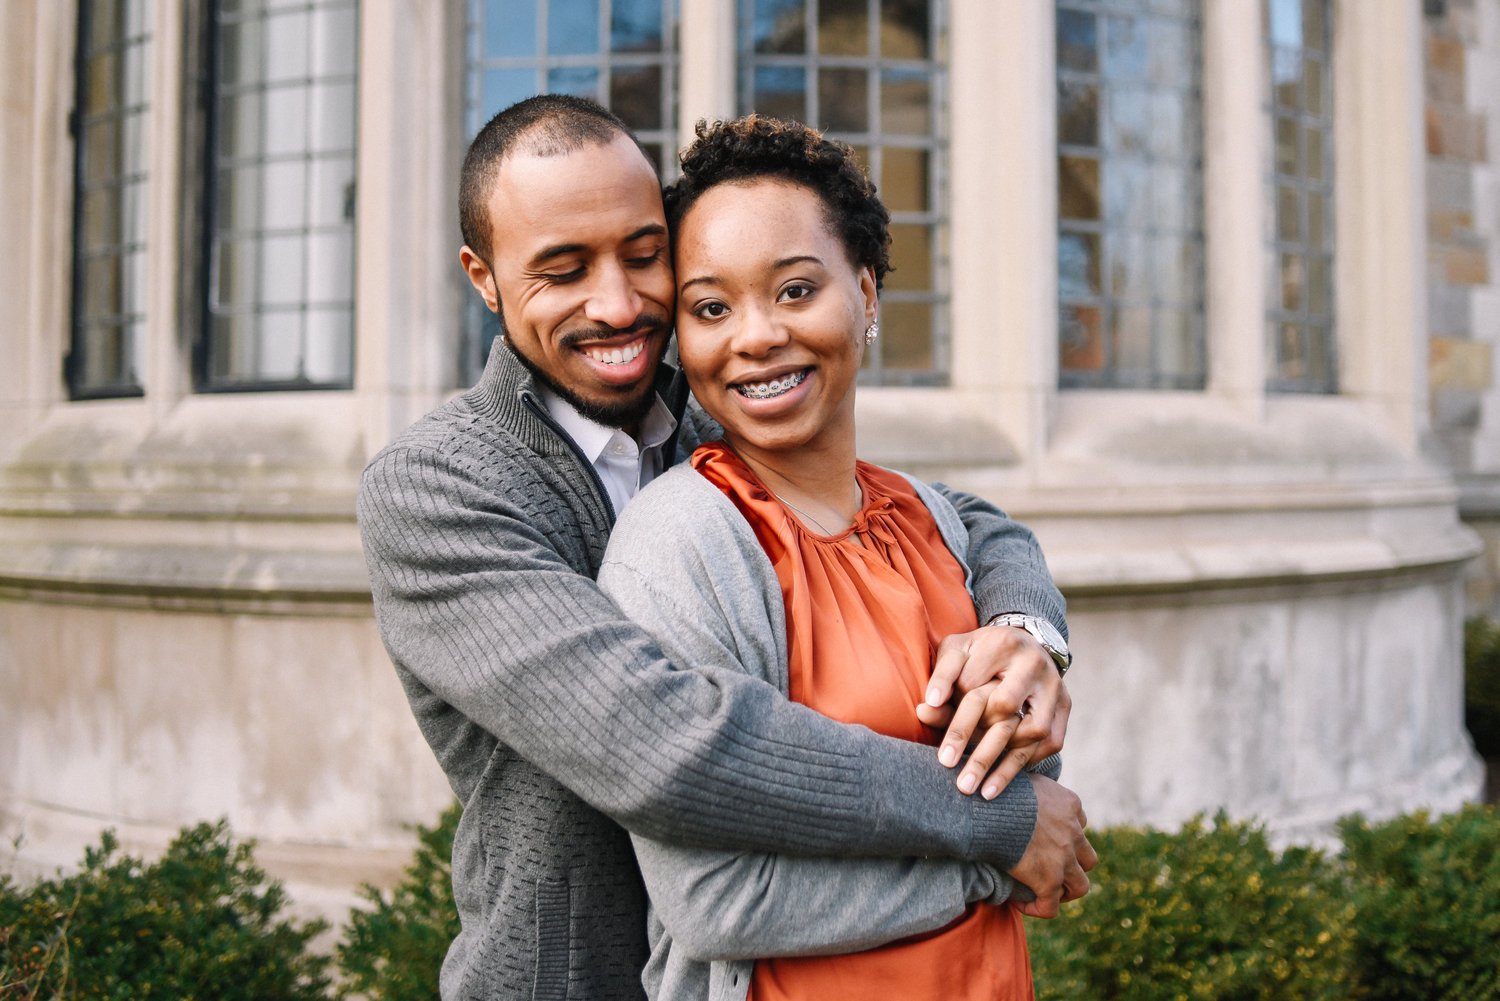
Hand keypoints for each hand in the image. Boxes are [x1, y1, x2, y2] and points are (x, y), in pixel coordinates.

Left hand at [917, 625, 1070, 797]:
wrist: (1024, 643)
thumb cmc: (981, 652)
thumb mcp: (957, 651)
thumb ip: (942, 675)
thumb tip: (928, 706)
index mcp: (1003, 645)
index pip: (974, 687)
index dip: (955, 719)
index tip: (941, 751)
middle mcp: (1034, 664)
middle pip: (1005, 707)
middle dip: (978, 746)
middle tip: (954, 775)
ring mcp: (1054, 686)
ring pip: (1033, 730)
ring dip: (1006, 763)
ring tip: (980, 790)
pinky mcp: (1065, 706)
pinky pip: (1050, 742)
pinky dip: (1028, 762)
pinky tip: (1002, 781)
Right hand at [1006, 773, 1096, 917]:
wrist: (992, 808)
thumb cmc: (997, 787)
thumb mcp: (1020, 774)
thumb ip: (1026, 785)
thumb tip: (1009, 780)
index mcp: (1070, 804)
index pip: (1079, 825)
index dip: (1065, 836)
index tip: (1046, 842)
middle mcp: (1073, 832)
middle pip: (1087, 857)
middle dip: (1073, 866)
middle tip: (1053, 870)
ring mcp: (1064, 858)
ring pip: (1080, 885)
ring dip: (1065, 890)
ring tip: (1045, 893)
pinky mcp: (1048, 879)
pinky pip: (1050, 905)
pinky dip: (1039, 908)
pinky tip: (1019, 904)